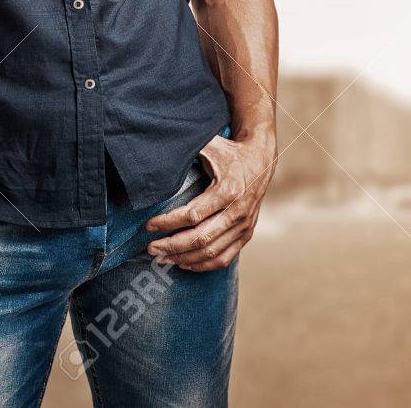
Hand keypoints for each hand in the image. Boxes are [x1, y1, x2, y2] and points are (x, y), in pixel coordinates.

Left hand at [144, 128, 276, 270]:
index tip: (149, 225)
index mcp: (227, 190)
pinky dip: (203, 265)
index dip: (168, 223)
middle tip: (151, 247)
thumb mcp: (210, 146)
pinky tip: (184, 262)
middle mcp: (238, 211)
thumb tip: (161, 153)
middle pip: (200, 238)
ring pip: (211, 252)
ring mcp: (244, 226)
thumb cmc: (230, 152)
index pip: (192, 215)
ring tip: (162, 257)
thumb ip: (187, 149)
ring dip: (184, 258)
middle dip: (172, 245)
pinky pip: (224, 258)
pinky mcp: (246, 233)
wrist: (260, 160)